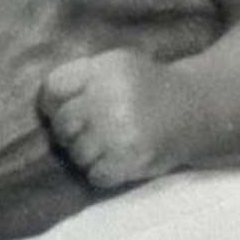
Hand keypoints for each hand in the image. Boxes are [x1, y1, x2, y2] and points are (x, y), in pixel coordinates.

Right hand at [0, 0, 216, 239]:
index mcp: (62, 11)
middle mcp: (97, 58)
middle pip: (191, 34)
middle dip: (214, 24)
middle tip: (229, 19)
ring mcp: (110, 115)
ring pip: (191, 86)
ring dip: (211, 72)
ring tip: (228, 66)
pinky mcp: (111, 165)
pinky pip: (171, 137)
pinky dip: (188, 123)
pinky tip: (196, 118)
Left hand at [40, 48, 190, 189]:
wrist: (194, 109)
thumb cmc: (147, 85)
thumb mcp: (115, 64)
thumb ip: (81, 76)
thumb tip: (46, 105)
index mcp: (103, 70)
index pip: (53, 89)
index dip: (53, 103)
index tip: (64, 109)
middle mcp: (109, 99)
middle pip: (63, 125)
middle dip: (70, 131)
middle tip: (88, 130)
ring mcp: (119, 132)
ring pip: (77, 154)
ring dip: (87, 154)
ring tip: (106, 144)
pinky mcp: (129, 160)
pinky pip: (95, 175)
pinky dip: (102, 172)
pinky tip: (116, 159)